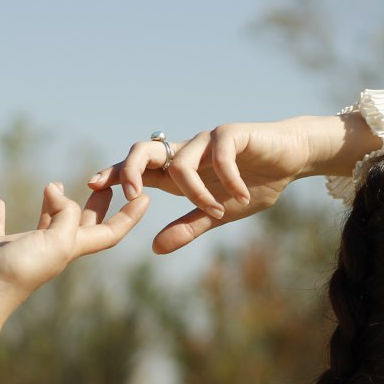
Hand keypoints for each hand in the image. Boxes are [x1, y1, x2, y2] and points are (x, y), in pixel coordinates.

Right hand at [0, 184, 149, 343]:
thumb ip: (65, 214)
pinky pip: (0, 227)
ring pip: (43, 223)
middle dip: (95, 205)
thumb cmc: (19, 273)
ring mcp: (22, 248)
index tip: (147, 197)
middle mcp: (50, 249)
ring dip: (51, 205)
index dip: (129, 217)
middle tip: (106, 183)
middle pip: (80, 224)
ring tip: (54, 185)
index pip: (108, 233)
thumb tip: (57, 190)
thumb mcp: (56, 242)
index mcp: (70, 250)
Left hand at [89, 120, 316, 253]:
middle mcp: (186, 151)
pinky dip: (227, 178)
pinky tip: (240, 196)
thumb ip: (188, 227)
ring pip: (181, 162)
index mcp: (177, 170)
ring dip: (196, 192)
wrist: (291, 160)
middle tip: (130, 196)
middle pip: (144, 150)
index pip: (137, 168)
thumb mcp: (218, 213)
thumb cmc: (254, 184)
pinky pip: (219, 154)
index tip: (93, 186)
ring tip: (216, 210)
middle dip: (130, 170)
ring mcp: (207, 140)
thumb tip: (155, 249)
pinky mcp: (232, 133)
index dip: (114, 174)